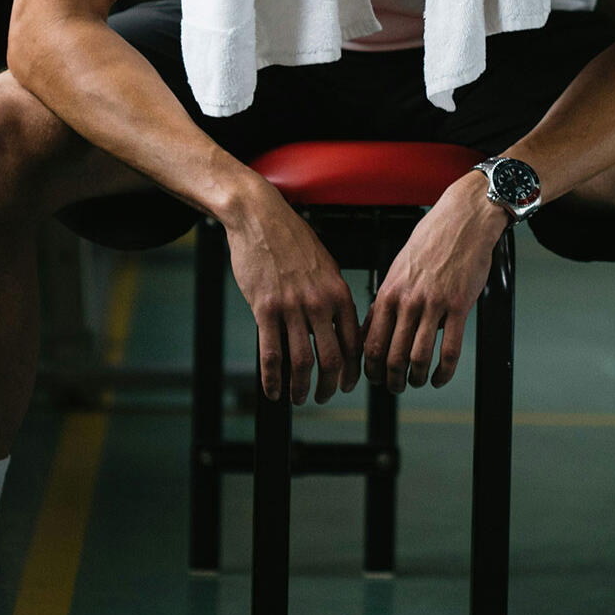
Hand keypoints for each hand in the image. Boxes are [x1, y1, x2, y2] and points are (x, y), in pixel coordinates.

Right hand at [223, 184, 362, 404]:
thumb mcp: (325, 264)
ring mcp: (292, 307)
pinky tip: (273, 391)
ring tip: (299, 397)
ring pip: (302, 362)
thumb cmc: (291, 238)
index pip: (354, 342)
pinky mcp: (264, 308)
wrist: (260, 217)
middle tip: (325, 396)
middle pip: (333, 359)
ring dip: (301, 388)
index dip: (352, 370)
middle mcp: (319, 302)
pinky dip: (273, 379)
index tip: (347, 383)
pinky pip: (271, 354)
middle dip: (331, 386)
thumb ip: (333, 295)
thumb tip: (338, 324)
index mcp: (339, 292)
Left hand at [362, 174, 507, 392]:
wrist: (462, 220)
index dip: (369, 369)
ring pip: (418, 358)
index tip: (373, 378)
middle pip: (392, 356)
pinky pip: (449, 350)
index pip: (370, 342)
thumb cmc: (430, 242)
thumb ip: (384, 301)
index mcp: (388, 292)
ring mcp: (434, 304)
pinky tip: (440, 377)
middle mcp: (408, 301)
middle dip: (391, 380)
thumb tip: (369, 330)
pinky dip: (443, 372)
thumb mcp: (397, 269)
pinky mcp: (459, 306)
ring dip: (416, 378)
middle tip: (395, 387)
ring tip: (418, 382)